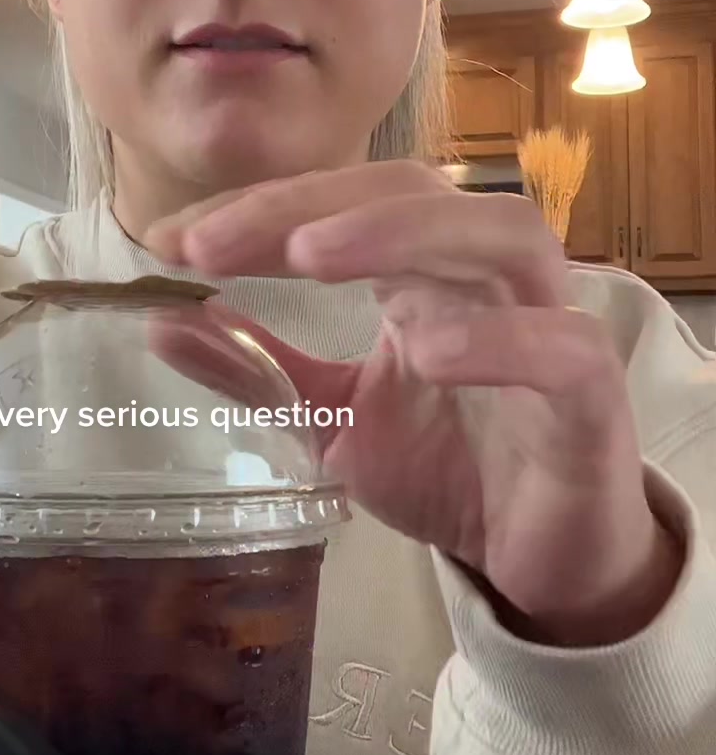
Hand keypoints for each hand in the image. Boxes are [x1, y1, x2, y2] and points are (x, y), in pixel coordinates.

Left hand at [147, 164, 682, 646]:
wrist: (538, 559)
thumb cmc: (449, 468)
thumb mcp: (331, 420)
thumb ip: (261, 370)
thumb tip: (162, 322)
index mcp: (424, 270)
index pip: (345, 204)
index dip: (260, 211)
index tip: (171, 243)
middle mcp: (488, 276)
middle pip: (414, 195)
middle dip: (310, 207)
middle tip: (214, 242)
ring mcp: (548, 324)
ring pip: (500, 235)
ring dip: (401, 235)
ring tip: (311, 257)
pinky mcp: (592, 396)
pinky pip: (561, 347)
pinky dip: (498, 341)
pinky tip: (426, 352)